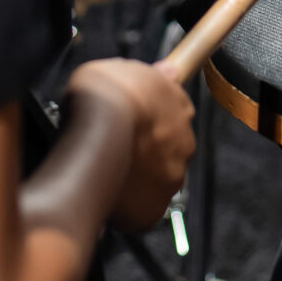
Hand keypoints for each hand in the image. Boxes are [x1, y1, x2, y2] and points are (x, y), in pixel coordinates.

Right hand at [66, 58, 194, 231]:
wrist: (97, 129)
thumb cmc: (106, 95)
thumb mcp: (122, 68)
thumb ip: (149, 77)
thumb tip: (168, 71)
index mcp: (180, 106)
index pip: (171, 115)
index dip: (149, 118)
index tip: (132, 120)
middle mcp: (184, 144)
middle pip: (165, 149)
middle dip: (144, 150)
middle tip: (115, 147)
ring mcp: (171, 178)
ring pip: (154, 181)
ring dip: (136, 178)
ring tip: (106, 172)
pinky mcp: (153, 209)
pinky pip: (141, 211)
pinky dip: (127, 207)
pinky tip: (106, 194)